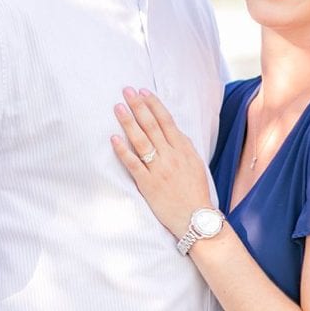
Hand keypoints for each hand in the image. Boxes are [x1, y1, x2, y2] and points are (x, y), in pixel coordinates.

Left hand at [110, 87, 213, 238]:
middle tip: (126, 91)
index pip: (166, 121)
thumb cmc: (195, 192)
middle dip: (138, 106)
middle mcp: (171, 156)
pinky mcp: (148, 184)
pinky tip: (113, 138)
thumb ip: (184, 146)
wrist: (195, 219)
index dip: (153, 104)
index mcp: (184, 150)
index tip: (143, 91)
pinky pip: (133, 164)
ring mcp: (159, 170)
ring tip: (118, 107)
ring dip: (128, 122)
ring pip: (141, 141)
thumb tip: (172, 130)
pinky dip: (123, 150)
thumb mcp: (196, 164)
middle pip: (152, 126)